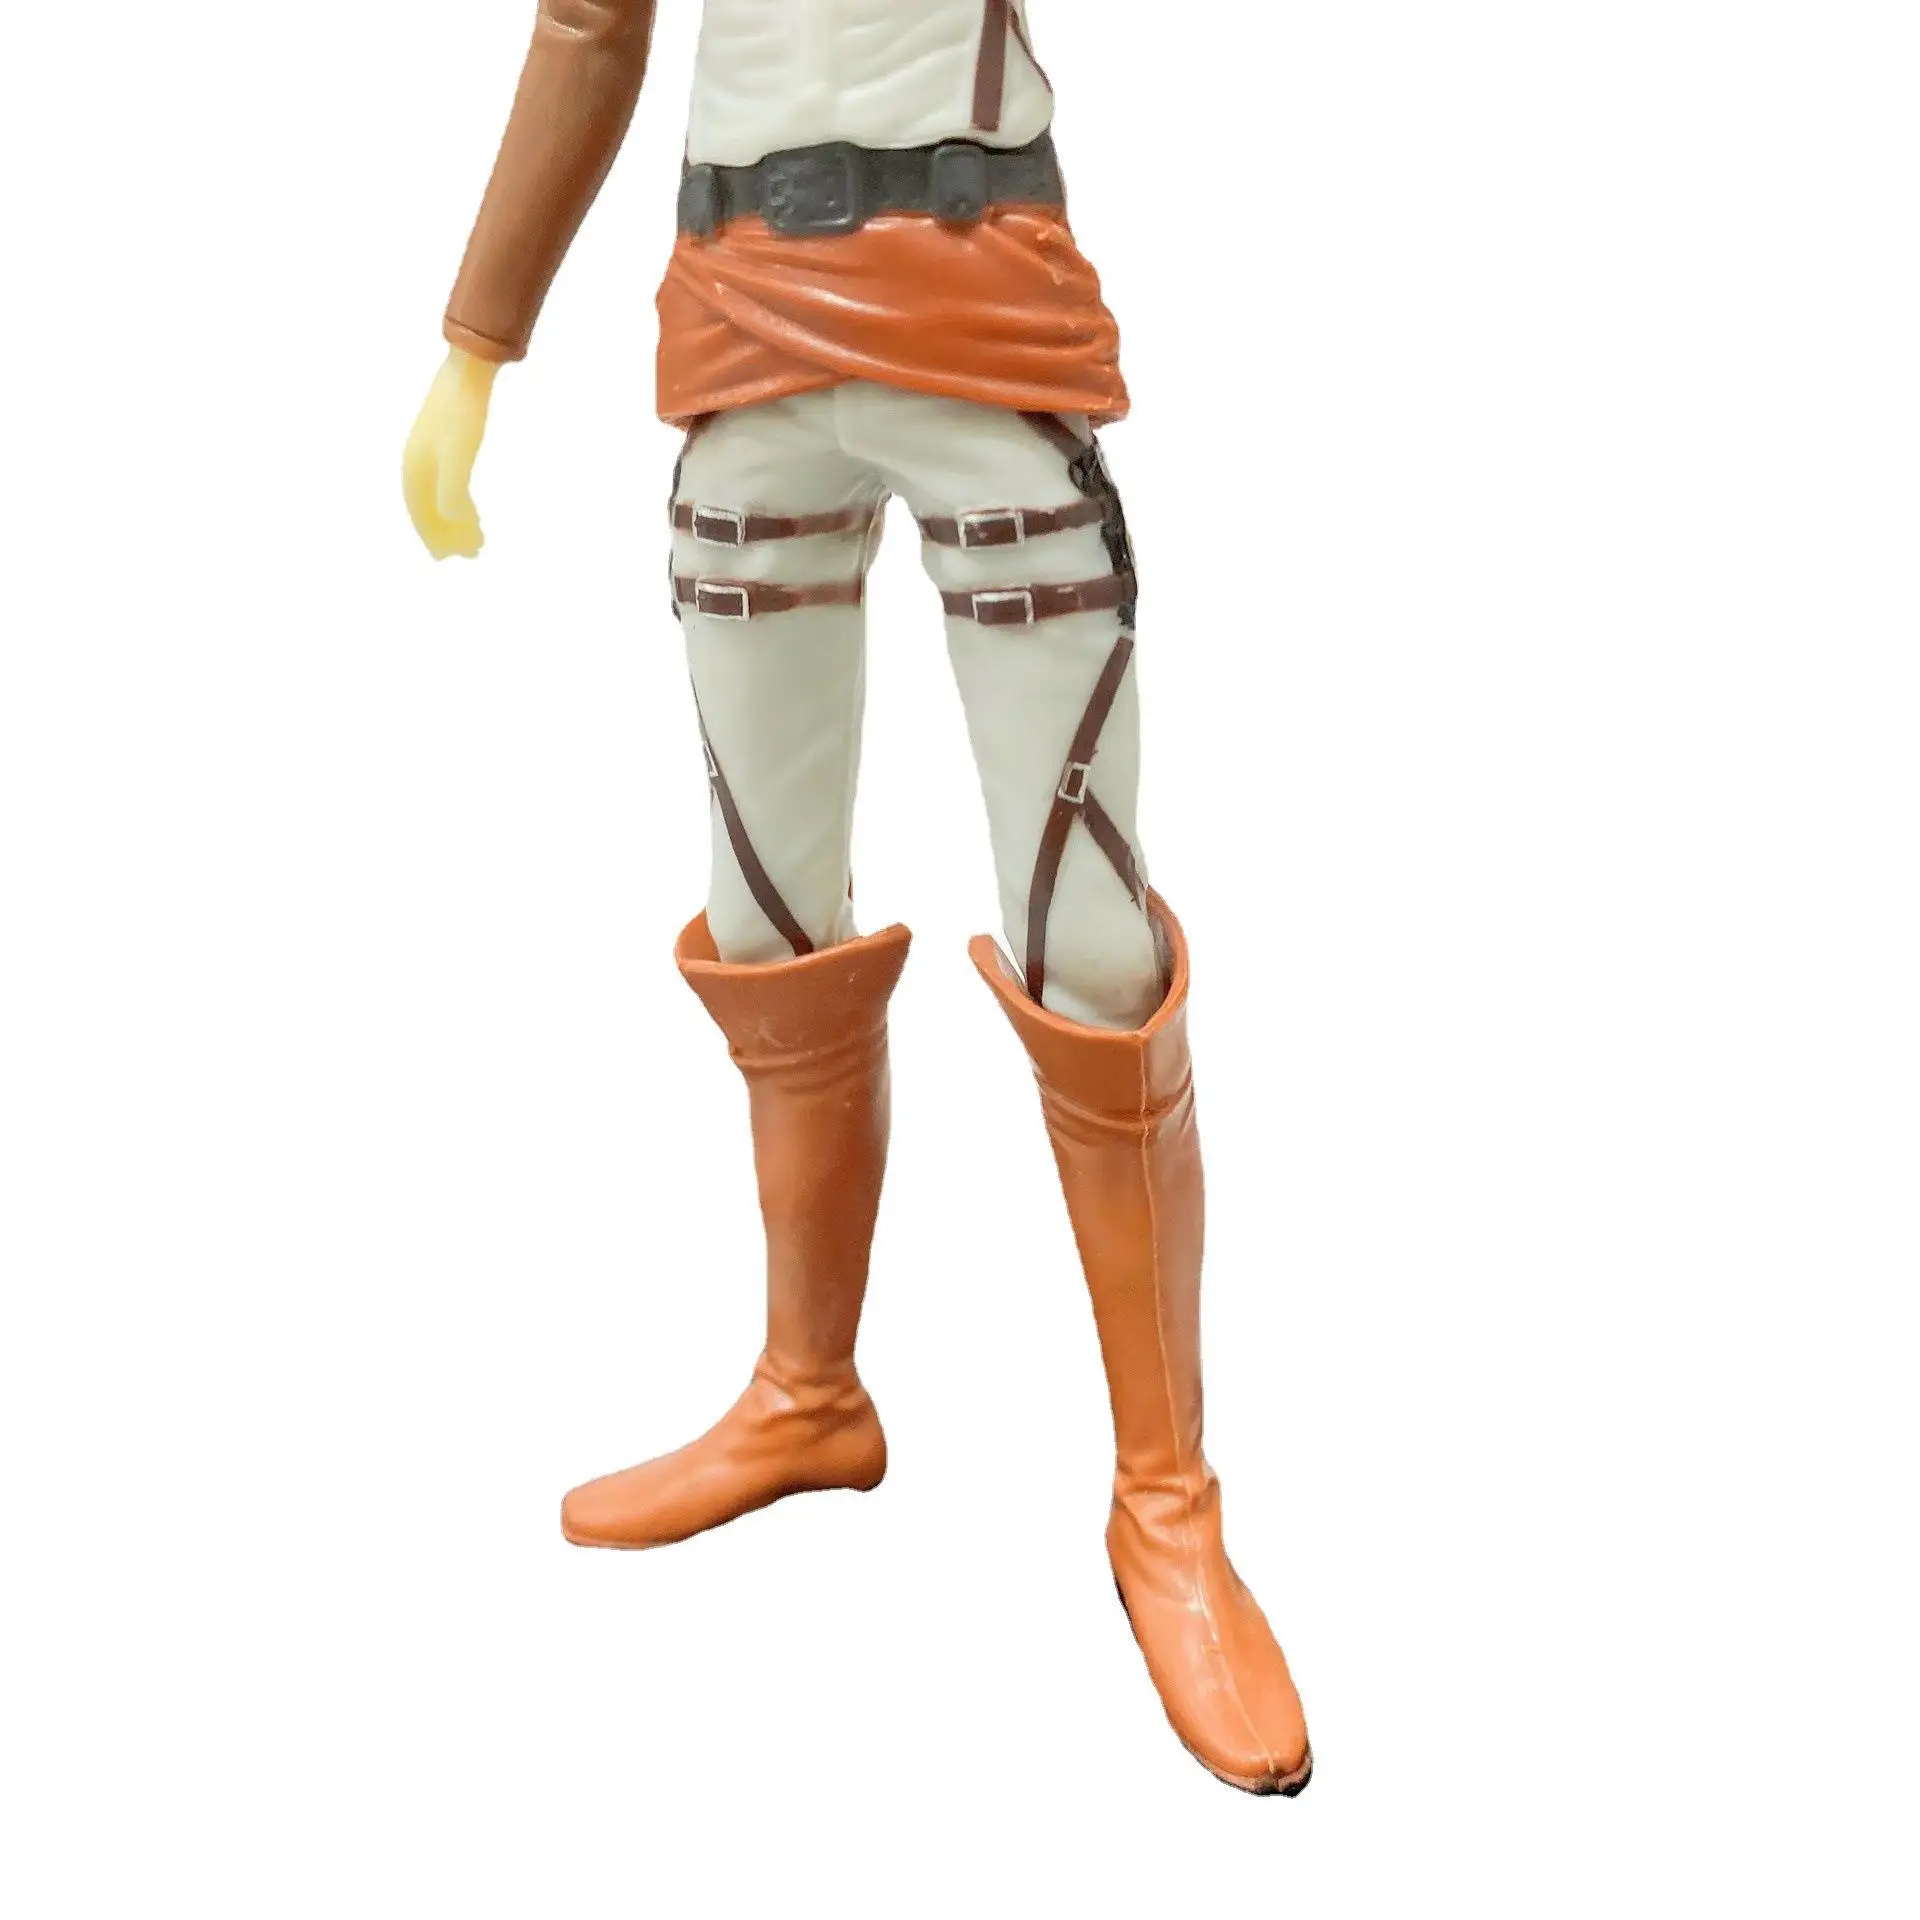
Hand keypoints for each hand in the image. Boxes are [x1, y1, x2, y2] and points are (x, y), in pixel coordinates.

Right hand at [402, 348, 499, 558]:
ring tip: (477, 536)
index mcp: (414, 464)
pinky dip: (460, 499)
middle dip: (447, 532)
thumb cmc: (464, 413)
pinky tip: (472, 509)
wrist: (470, 369)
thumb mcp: (459, 453)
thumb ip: (452, 488)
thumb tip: (449, 518)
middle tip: (473, 552)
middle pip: (428, 506)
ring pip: (438, 494)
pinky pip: (447, 479)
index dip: (433, 535)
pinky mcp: (445, 440)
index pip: (419, 509)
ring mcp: (430, 449)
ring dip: (455, 519)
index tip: (450, 557)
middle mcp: (417, 458)